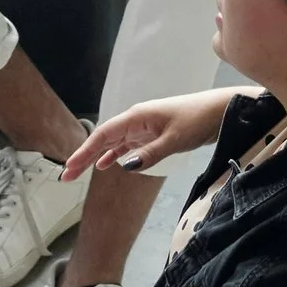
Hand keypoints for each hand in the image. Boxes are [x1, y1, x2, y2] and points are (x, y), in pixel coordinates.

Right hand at [65, 91, 231, 181]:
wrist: (219, 110)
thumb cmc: (198, 120)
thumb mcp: (175, 139)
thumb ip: (150, 154)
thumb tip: (125, 166)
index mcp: (136, 117)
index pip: (102, 135)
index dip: (84, 152)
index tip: (69, 167)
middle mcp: (135, 120)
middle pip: (103, 139)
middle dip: (84, 157)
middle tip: (66, 176)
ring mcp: (143, 126)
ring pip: (113, 142)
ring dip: (96, 156)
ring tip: (79, 172)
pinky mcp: (152, 133)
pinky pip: (127, 144)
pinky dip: (114, 154)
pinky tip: (108, 165)